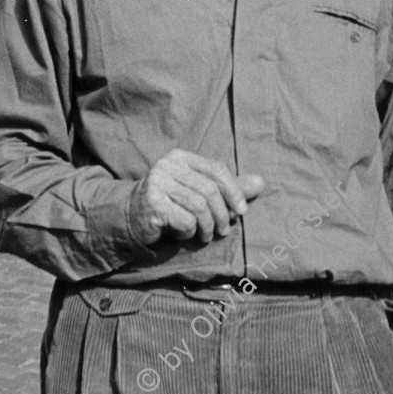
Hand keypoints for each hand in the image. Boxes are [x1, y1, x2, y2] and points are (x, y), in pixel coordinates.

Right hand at [128, 149, 264, 244]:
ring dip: (207, 227)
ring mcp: (157, 183)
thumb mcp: (199, 193)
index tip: (242, 212)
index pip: (216, 169)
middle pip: (210, 190)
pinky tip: (182, 234)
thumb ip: (228, 188)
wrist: (131, 216)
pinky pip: (186, 221)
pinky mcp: (152, 204)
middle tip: (223, 231)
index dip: (234, 191)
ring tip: (204, 236)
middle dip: (222, 215)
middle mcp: (167, 166)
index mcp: (180, 158)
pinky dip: (189, 232)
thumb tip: (261, 183)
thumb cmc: (170, 203)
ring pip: (199, 207)